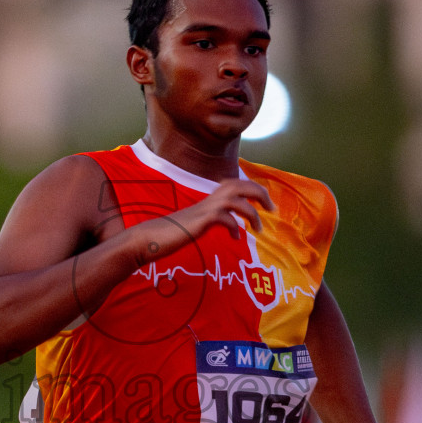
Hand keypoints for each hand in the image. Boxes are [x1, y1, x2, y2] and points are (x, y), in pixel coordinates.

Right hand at [132, 178, 274, 259]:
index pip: (234, 184)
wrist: (149, 239)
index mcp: (208, 200)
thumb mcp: (196, 224)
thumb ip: (211, 220)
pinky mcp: (200, 221)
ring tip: (260, 228)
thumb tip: (228, 225)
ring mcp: (203, 209)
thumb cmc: (171, 234)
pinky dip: (234, 227)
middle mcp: (207, 200)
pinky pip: (224, 218)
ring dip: (252, 213)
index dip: (252, 189)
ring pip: (235, 199)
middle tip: (272, 208)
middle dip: (259, 193)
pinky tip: (235, 238)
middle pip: (239, 185)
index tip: (265, 203)